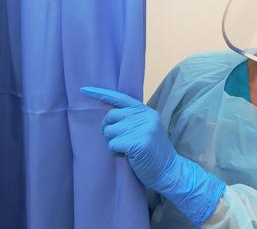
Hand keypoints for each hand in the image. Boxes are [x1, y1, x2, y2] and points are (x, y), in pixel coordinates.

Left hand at [81, 86, 225, 225]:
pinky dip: (116, 153)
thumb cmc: (152, 152)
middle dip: (109, 130)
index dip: (100, 94)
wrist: (169, 170)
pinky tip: (128, 156)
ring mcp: (144, 128)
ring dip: (114, 144)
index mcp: (146, 111)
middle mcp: (145, 116)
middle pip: (111, 116)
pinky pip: (112, 144)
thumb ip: (132, 120)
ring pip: (109, 132)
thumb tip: (108, 119)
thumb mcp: (146, 129)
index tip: (83, 90)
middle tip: (120, 142)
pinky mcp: (139, 142)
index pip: (120, 98)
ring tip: (128, 150)